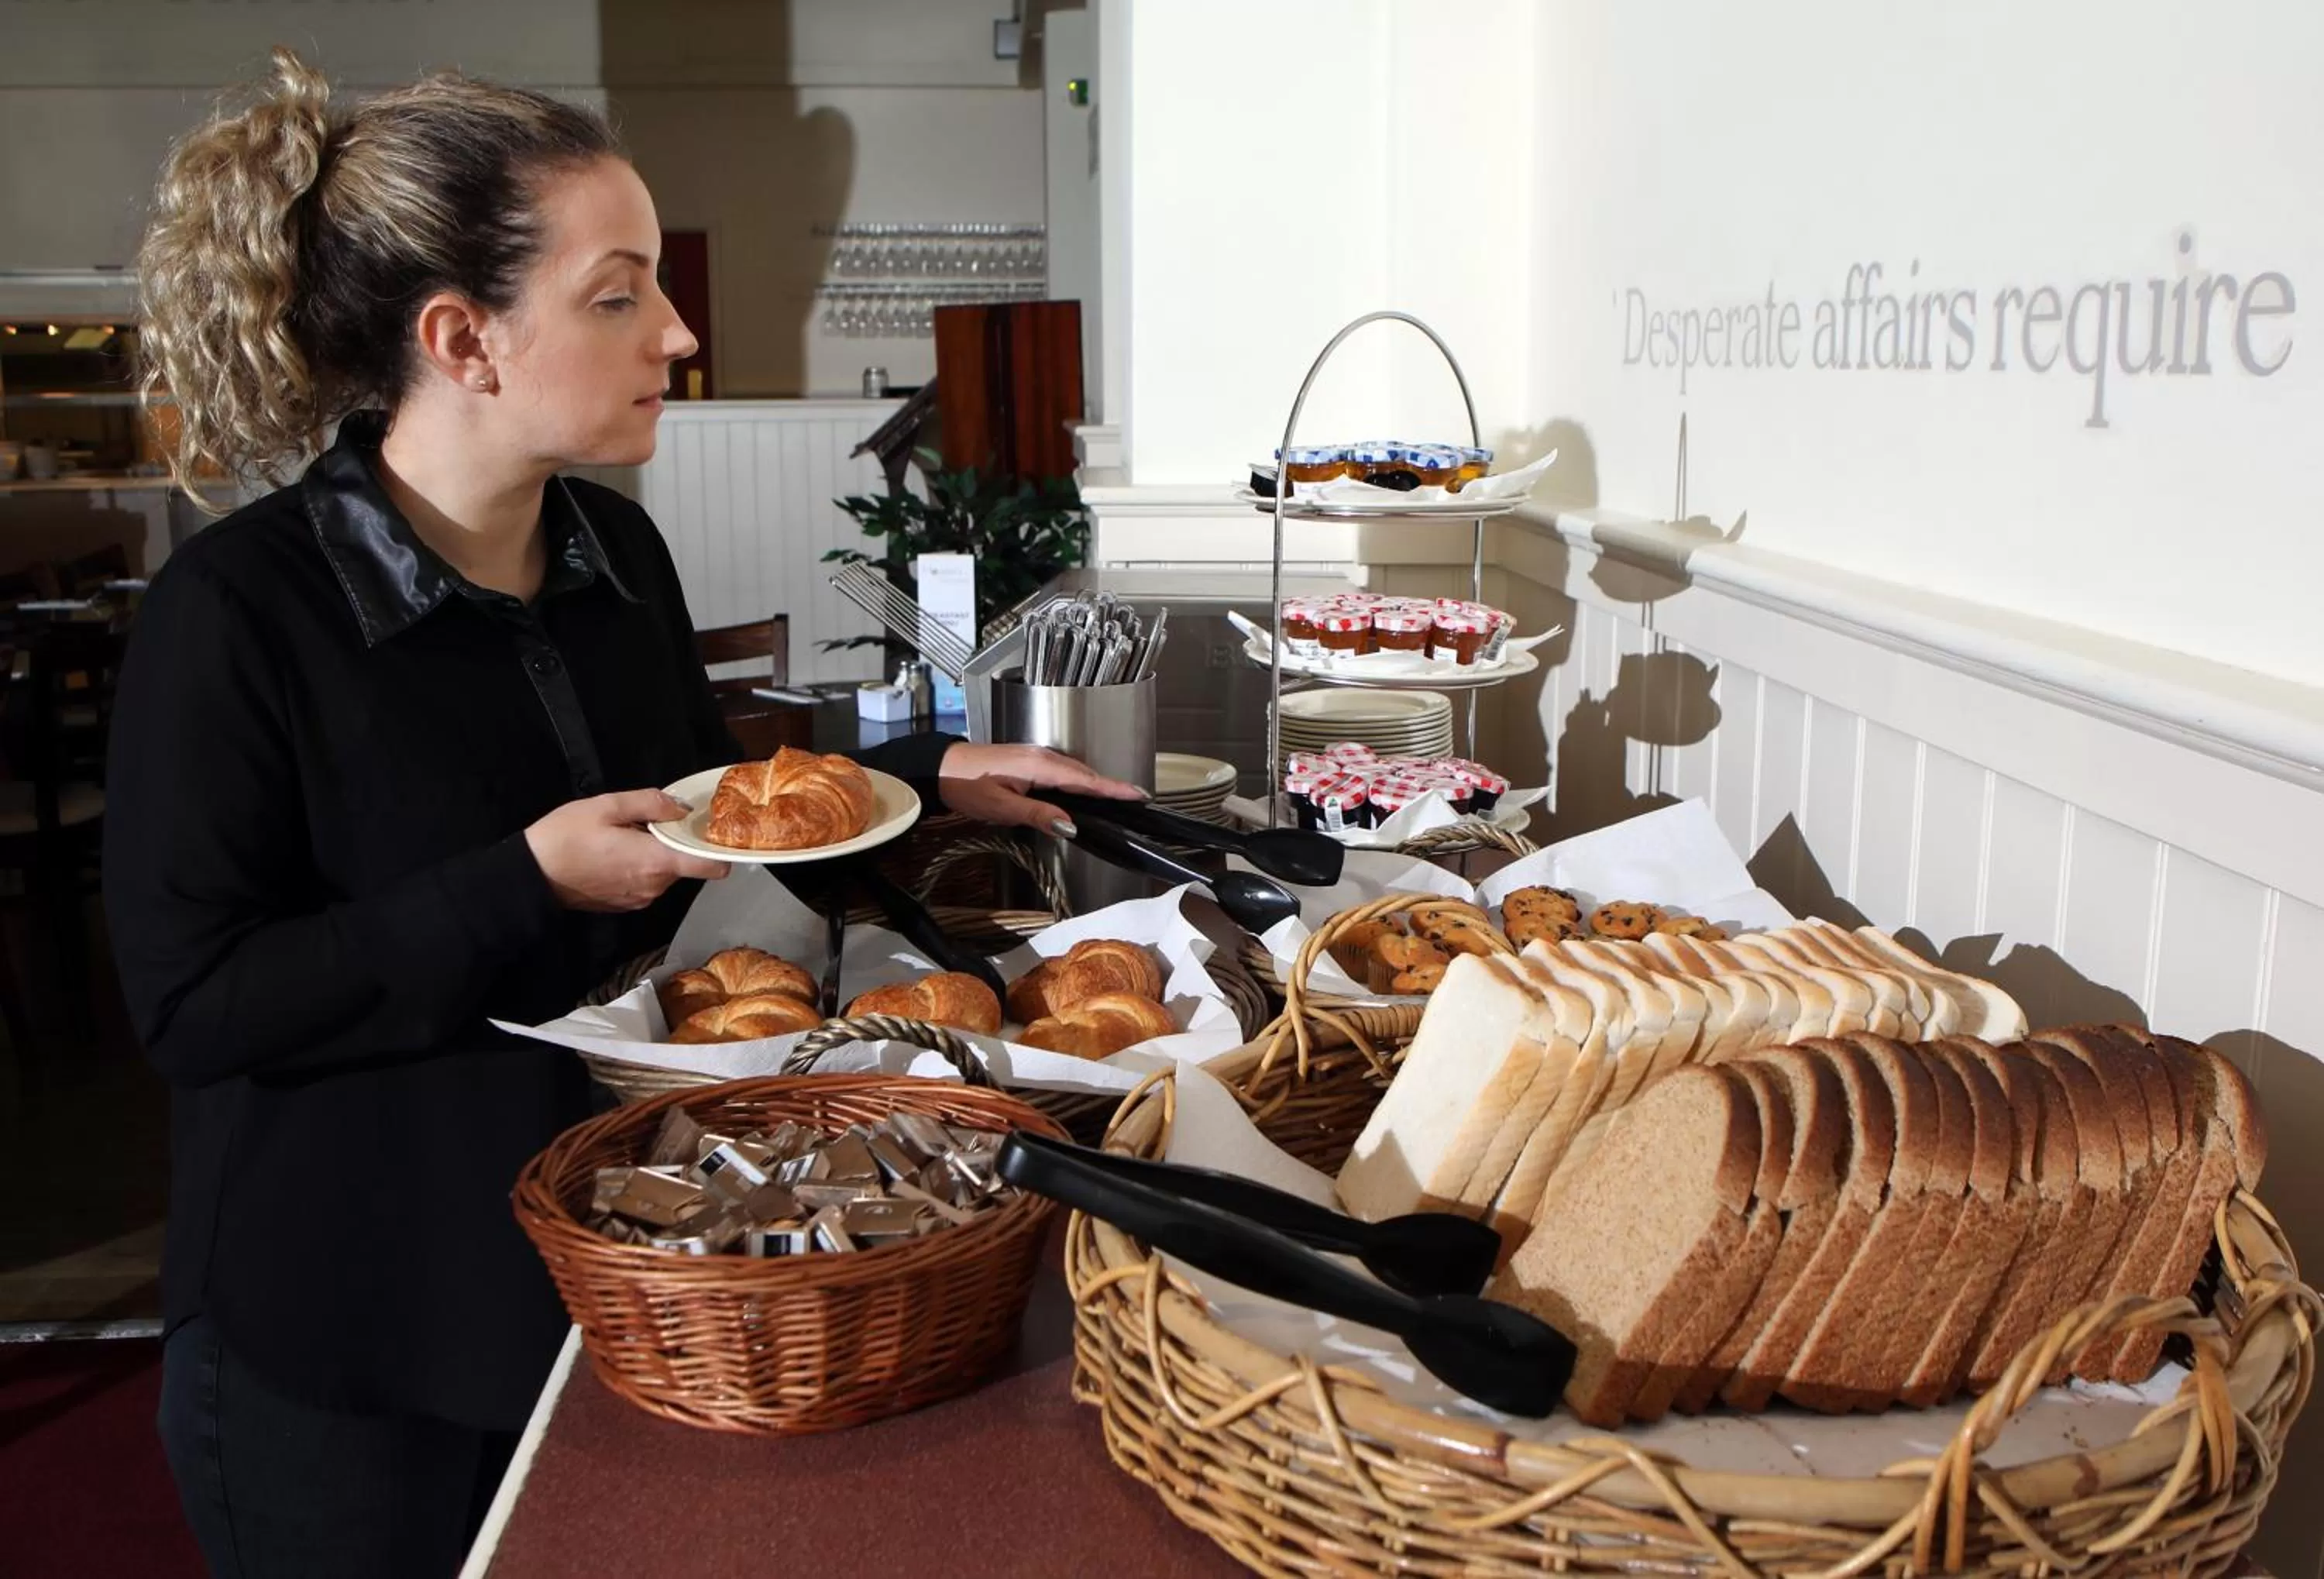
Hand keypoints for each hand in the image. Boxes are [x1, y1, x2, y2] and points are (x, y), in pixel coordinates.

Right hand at [524, 789, 729, 911]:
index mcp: (655, 862)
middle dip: (676, 843)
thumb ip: (650, 804)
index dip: (719, 851)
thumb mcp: (607, 806)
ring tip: (626, 835)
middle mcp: (654, 886)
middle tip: (651, 822)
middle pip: (685, 864)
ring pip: (665, 873)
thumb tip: (680, 807)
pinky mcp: (625, 904)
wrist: (531, 877)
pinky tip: (616, 853)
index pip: (710, 867)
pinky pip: (646, 883)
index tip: (713, 834)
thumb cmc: (565, 837)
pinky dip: (641, 868)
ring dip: (656, 855)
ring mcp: (640, 899)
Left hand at [935, 742, 1145, 836]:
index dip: (1113, 788)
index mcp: (1039, 766)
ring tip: (1117, 798)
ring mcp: (1037, 757)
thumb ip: (1038, 814)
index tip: (1137, 793)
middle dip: (1110, 786)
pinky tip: (1081, 792)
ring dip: (1095, 784)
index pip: (1086, 780)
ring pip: (1075, 772)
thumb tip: (1069, 826)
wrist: (943, 768)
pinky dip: (1079, 781)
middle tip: (1134, 799)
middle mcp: (1042, 757)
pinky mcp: (1030, 761)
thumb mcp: (1002, 807)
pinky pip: (1063, 771)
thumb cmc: (967, 786)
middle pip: (1085, 774)